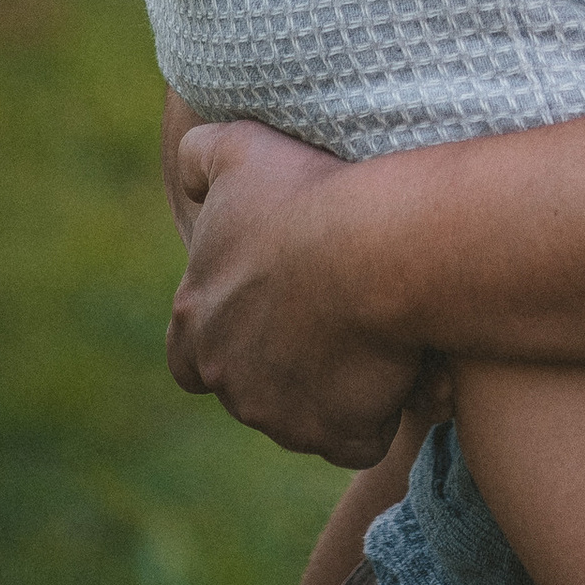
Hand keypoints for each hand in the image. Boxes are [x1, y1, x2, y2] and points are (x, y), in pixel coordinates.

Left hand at [166, 116, 436, 466]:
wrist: (377, 245)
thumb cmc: (309, 192)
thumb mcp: (240, 149)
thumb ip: (199, 156)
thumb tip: (190, 173)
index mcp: (196, 318)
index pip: (188, 354)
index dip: (227, 335)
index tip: (270, 311)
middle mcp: (226, 377)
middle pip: (249, 385)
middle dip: (283, 363)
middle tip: (332, 315)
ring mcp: (279, 415)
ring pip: (302, 414)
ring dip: (330, 385)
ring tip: (372, 332)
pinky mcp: (335, 435)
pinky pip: (355, 436)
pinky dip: (374, 413)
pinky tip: (396, 368)